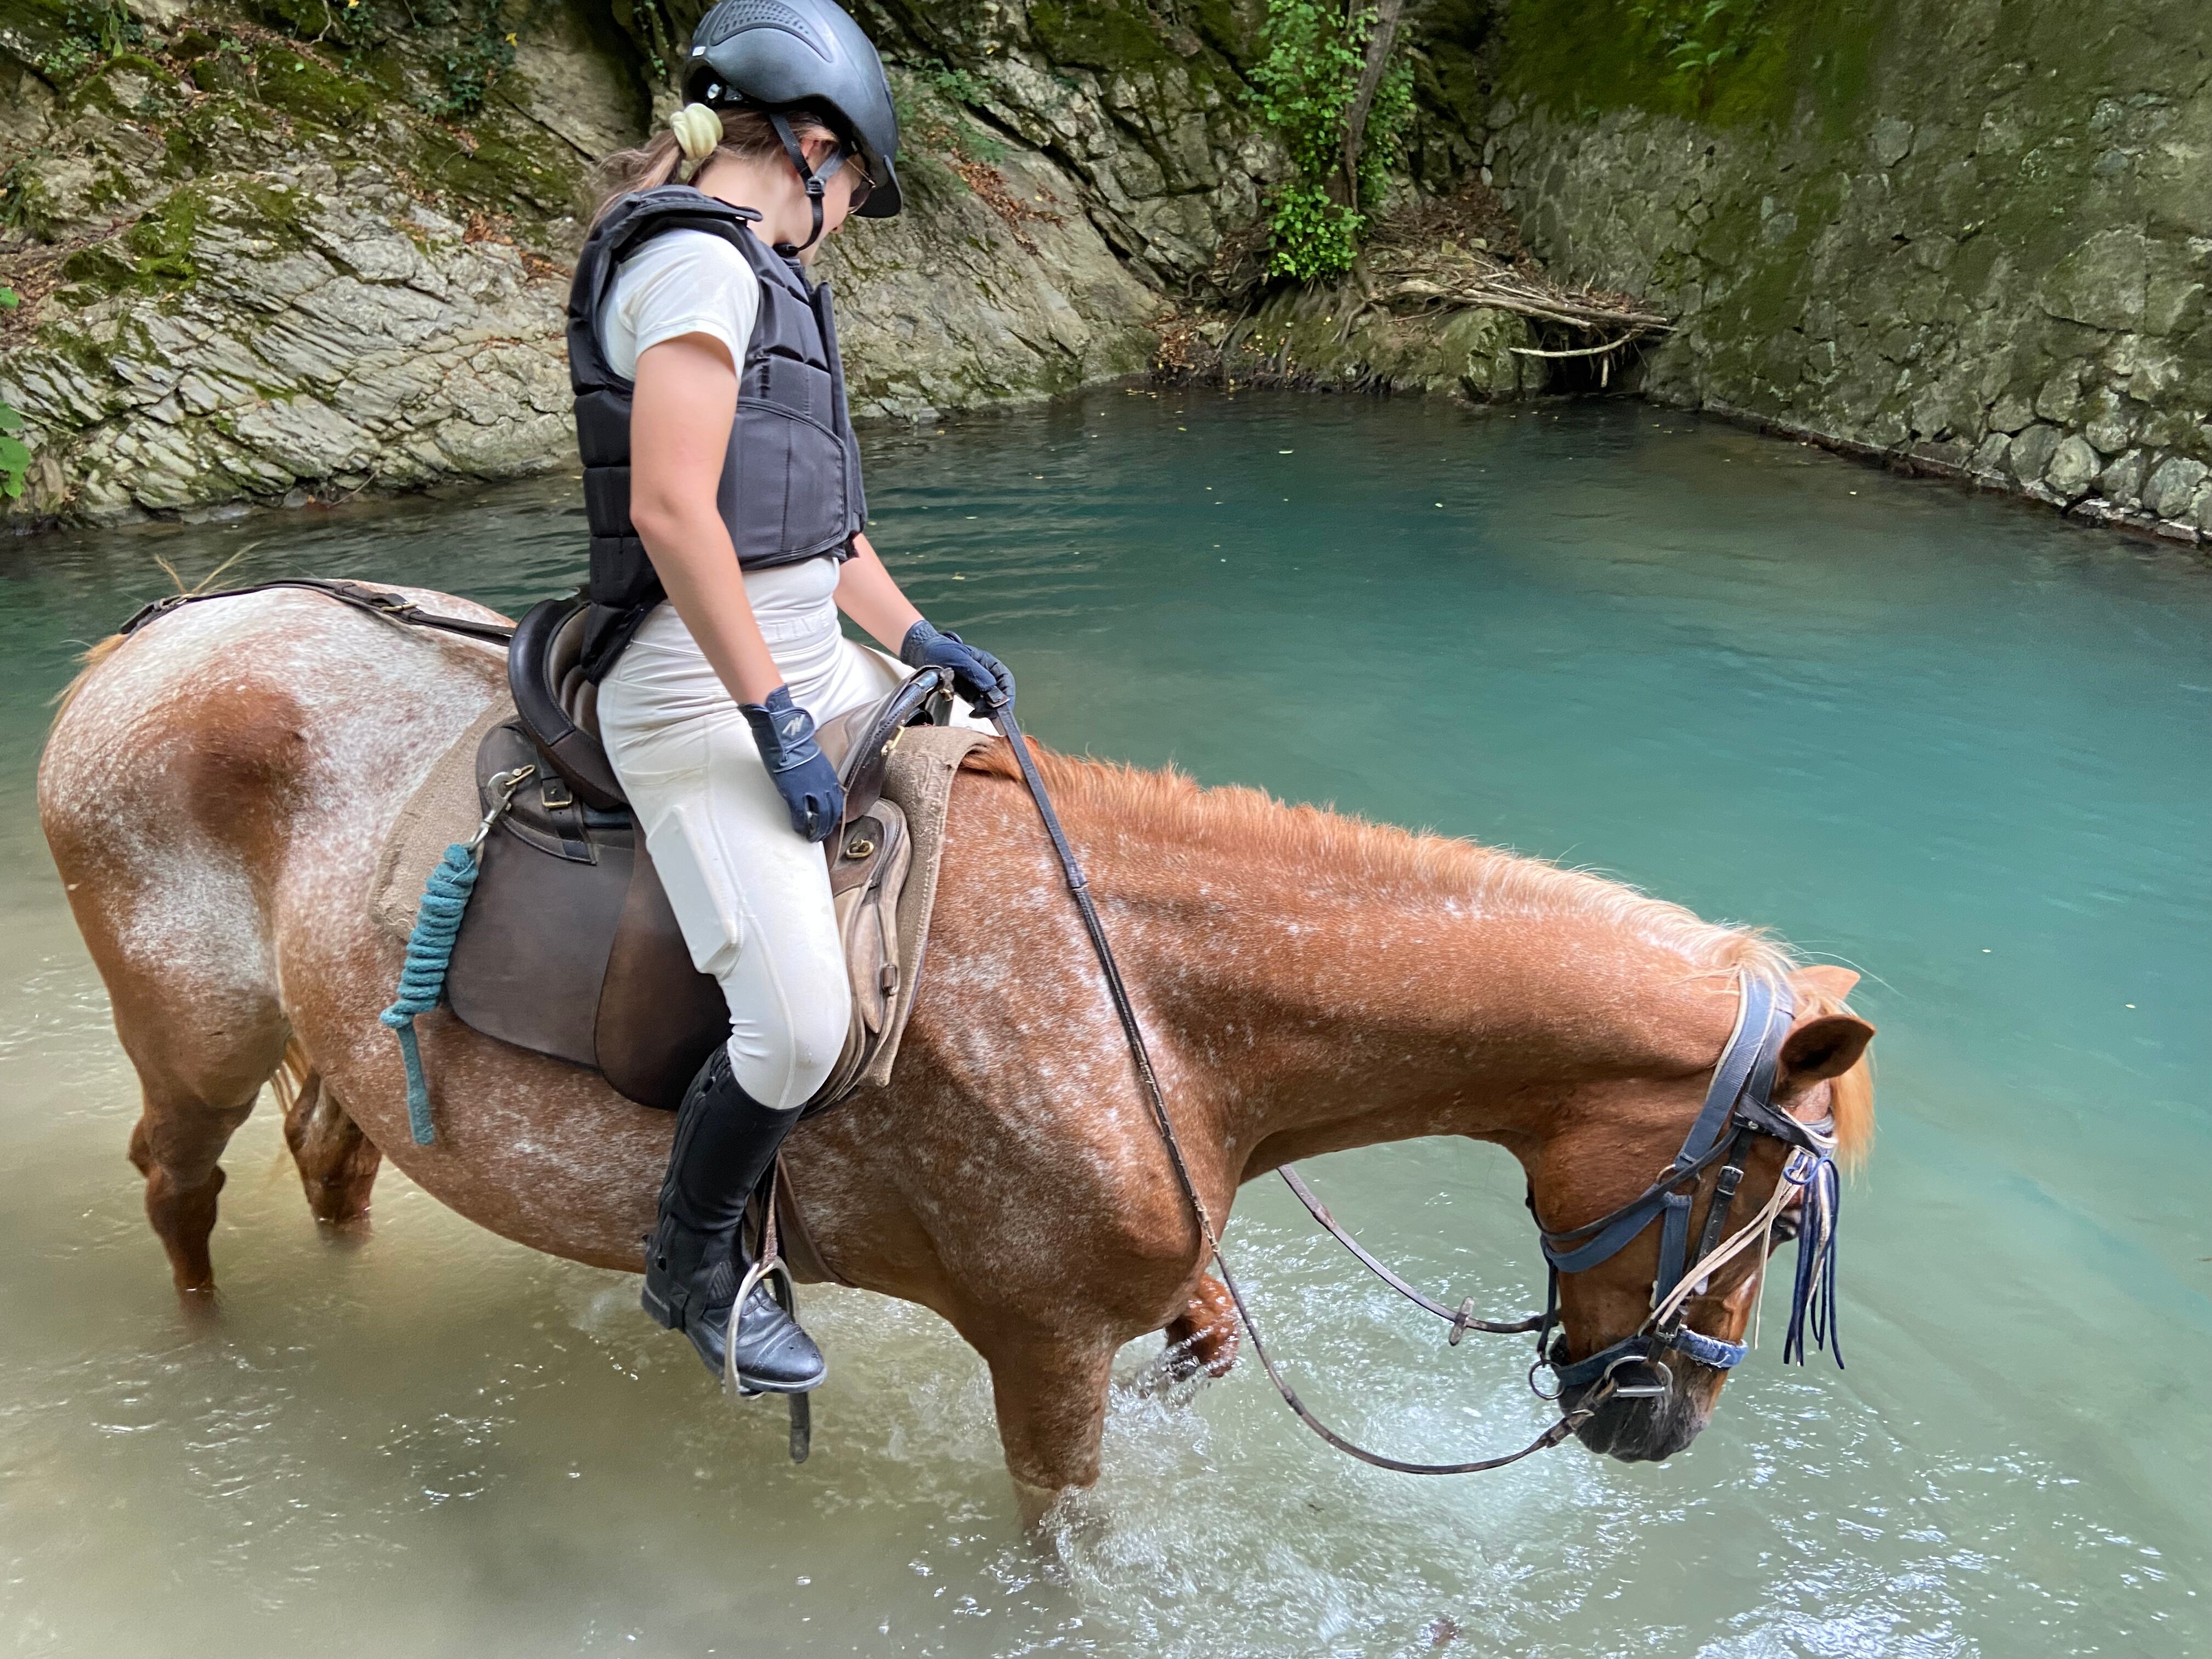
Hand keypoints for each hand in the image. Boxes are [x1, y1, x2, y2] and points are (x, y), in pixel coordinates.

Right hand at [740, 686, 842, 841]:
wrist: (786, 739)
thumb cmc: (796, 744)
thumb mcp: (813, 759)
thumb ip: (816, 772)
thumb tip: (812, 778)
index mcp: (828, 776)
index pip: (836, 800)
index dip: (834, 812)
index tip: (831, 819)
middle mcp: (824, 785)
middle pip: (831, 811)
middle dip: (827, 825)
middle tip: (822, 833)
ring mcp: (811, 792)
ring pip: (820, 817)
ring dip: (817, 829)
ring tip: (813, 836)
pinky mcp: (795, 796)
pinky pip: (801, 816)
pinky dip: (801, 825)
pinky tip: (800, 830)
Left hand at [900, 619, 1014, 712]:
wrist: (925, 654)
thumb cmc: (942, 651)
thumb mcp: (959, 659)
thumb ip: (976, 673)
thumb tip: (991, 687)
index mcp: (988, 663)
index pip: (1005, 679)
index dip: (1008, 693)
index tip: (1004, 705)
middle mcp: (986, 675)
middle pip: (1000, 693)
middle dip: (996, 705)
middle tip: (985, 711)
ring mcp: (978, 685)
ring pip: (990, 702)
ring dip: (986, 710)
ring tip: (975, 712)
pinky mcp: (969, 694)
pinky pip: (980, 705)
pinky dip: (979, 712)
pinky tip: (972, 713)